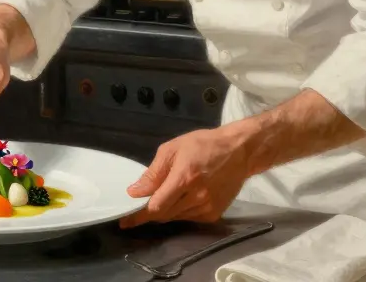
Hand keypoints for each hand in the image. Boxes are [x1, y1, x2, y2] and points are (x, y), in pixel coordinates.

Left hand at [119, 128, 251, 228]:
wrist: (239, 151)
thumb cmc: (203, 145)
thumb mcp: (173, 149)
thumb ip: (153, 173)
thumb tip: (135, 192)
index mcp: (184, 178)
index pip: (156, 206)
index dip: (139, 216)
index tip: (125, 222)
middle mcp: (196, 197)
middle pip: (164, 215)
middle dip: (149, 213)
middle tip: (137, 209)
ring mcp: (207, 208)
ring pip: (176, 218)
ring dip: (164, 212)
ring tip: (162, 197)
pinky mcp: (214, 214)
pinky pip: (189, 218)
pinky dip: (179, 212)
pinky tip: (180, 199)